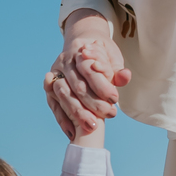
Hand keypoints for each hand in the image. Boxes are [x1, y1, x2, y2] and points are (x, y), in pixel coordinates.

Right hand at [45, 10, 128, 140]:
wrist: (80, 44)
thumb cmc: (99, 52)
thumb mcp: (111, 56)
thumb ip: (117, 69)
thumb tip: (125, 77)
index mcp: (79, 50)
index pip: (89, 71)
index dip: (102, 86)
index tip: (115, 99)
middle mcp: (64, 61)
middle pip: (77, 86)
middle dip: (93, 104)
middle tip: (110, 115)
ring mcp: (54, 74)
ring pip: (64, 96)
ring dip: (77, 113)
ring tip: (92, 127)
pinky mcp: (49, 87)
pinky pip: (54, 105)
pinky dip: (62, 120)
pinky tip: (72, 132)